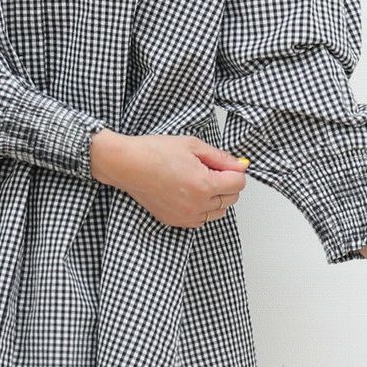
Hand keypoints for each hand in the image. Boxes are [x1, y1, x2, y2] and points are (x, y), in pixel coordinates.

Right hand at [89, 128, 248, 227]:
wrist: (127, 164)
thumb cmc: (155, 152)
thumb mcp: (193, 145)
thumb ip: (221, 157)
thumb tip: (239, 165)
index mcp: (204, 185)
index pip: (239, 183)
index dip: (235, 171)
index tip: (226, 164)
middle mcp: (197, 205)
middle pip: (231, 199)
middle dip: (228, 184)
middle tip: (211, 169)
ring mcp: (186, 216)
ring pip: (218, 212)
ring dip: (217, 198)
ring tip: (201, 182)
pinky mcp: (175, 221)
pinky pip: (201, 220)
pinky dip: (202, 209)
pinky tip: (191, 194)